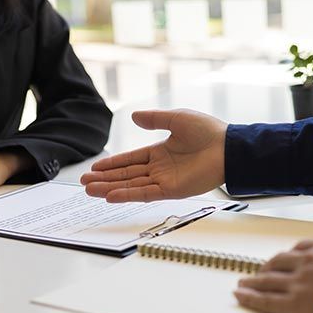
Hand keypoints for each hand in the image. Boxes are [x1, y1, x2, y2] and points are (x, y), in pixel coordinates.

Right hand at [80, 109, 227, 201]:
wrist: (228, 147)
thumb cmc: (207, 131)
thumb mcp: (176, 118)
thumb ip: (154, 119)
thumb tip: (133, 116)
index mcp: (160, 152)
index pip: (130, 160)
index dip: (112, 164)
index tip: (95, 167)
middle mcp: (159, 168)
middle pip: (126, 175)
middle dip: (105, 179)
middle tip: (84, 182)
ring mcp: (164, 180)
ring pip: (131, 186)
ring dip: (110, 188)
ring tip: (89, 190)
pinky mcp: (172, 190)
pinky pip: (144, 194)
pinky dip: (127, 195)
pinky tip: (111, 196)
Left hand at [234, 237, 312, 312]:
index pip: (302, 248)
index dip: (290, 255)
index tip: (285, 259)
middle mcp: (309, 261)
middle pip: (281, 261)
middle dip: (269, 266)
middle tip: (262, 270)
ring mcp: (298, 282)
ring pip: (268, 279)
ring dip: (253, 281)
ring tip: (244, 282)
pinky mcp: (293, 304)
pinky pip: (265, 300)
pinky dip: (249, 298)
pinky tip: (240, 296)